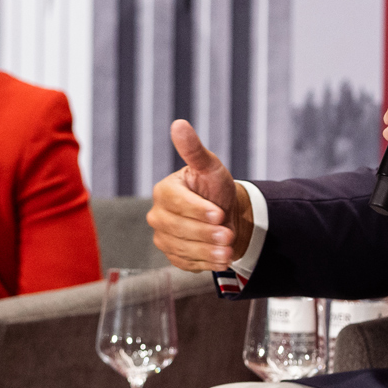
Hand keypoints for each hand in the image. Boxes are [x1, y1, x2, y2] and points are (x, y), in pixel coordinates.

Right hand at [148, 120, 249, 271]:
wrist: (226, 215)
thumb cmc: (215, 188)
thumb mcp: (210, 167)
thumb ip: (194, 150)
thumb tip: (179, 124)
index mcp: (164, 191)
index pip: (176, 203)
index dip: (198, 210)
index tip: (219, 213)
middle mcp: (158, 214)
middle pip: (178, 228)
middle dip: (206, 233)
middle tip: (228, 235)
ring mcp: (163, 236)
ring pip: (182, 247)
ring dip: (207, 251)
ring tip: (228, 249)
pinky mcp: (172, 255)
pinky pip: (185, 262)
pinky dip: (205, 262)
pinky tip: (221, 258)